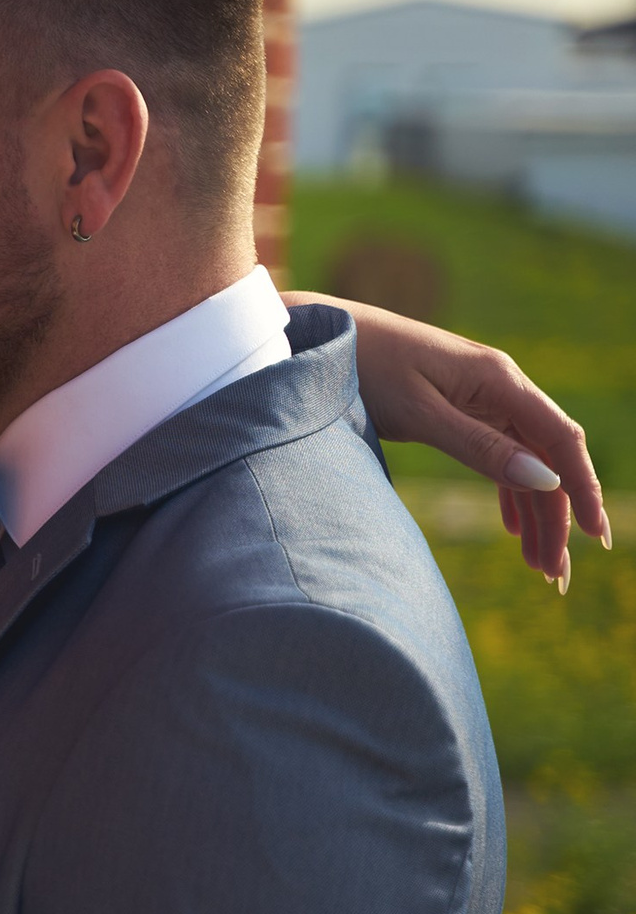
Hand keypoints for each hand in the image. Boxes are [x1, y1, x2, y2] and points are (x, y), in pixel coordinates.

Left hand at [288, 292, 612, 583]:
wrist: (317, 338)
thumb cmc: (362, 368)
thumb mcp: (419, 412)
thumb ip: (478, 446)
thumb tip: (543, 479)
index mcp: (499, 380)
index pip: (560, 440)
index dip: (584, 489)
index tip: (596, 536)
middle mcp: (500, 387)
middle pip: (546, 458)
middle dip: (557, 516)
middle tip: (554, 576)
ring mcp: (479, 397)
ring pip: (523, 461)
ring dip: (533, 512)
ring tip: (536, 566)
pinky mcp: (457, 408)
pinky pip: (498, 454)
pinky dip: (508, 492)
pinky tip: (513, 529)